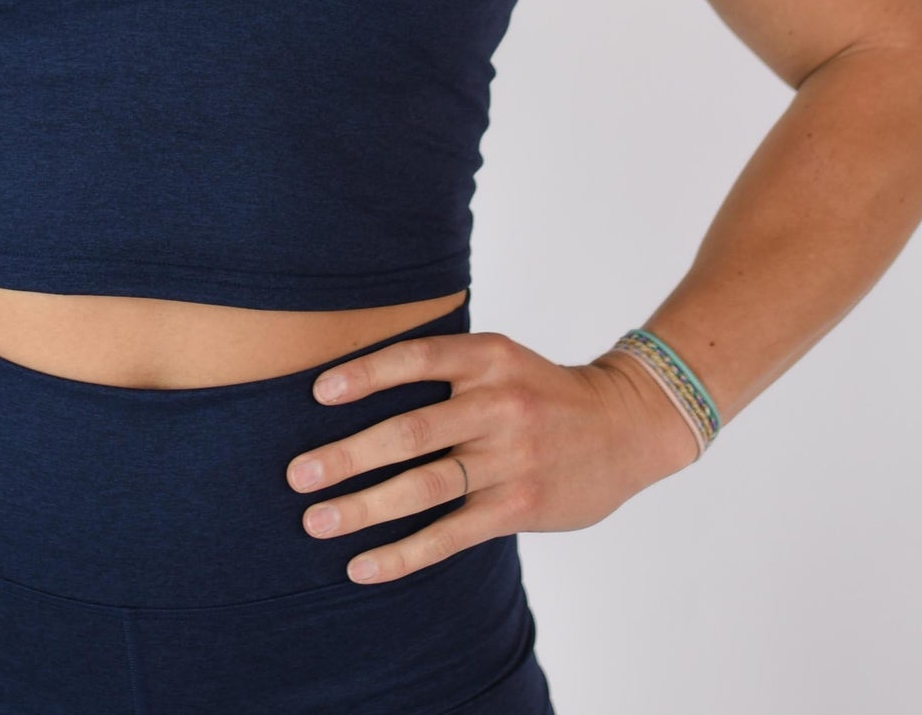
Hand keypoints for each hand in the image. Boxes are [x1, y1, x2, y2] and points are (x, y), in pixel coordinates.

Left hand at [283, 327, 700, 582]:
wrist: (624, 426)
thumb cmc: (540, 391)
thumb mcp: (499, 359)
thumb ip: (444, 367)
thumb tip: (353, 379)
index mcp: (487, 357)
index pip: (416, 359)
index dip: (365, 374)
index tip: (316, 393)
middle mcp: (498, 404)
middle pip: (411, 431)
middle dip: (348, 455)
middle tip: (297, 474)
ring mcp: (510, 458)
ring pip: (425, 487)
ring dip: (364, 508)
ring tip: (316, 521)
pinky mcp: (519, 506)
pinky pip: (452, 534)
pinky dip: (404, 553)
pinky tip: (363, 565)